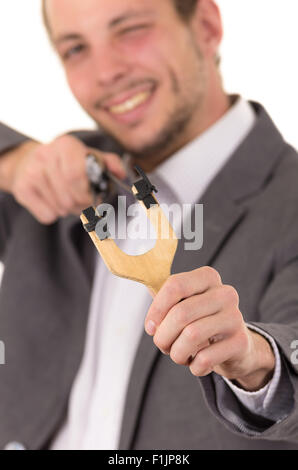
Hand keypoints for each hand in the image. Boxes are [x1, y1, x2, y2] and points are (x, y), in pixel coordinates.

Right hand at [7, 135, 125, 224]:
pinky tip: (52, 201)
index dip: (88, 192)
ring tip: (67, 200)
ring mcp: (31, 171)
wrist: (30, 162)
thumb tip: (122, 173)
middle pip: (70, 195)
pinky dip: (54, 214)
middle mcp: (46, 154)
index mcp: (67, 145)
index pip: (78, 175)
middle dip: (81, 205)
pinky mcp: (21, 188)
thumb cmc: (68, 163)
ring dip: (69, 210)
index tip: (93, 197)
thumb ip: (110, 163)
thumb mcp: (90, 157)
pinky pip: (47, 215)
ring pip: (60, 207)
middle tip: (82, 203)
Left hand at [145, 267, 274, 390]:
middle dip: (163, 336)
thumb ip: (162, 304)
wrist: (236, 346)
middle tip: (163, 345)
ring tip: (180, 355)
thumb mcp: (183, 306)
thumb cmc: (201, 322)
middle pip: (181, 313)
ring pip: (191, 336)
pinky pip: (205, 358)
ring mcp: (235, 316)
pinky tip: (198, 363)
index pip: (175, 285)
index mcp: (208, 277)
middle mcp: (225, 293)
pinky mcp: (241, 342)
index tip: (150, 327)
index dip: (157, 309)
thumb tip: (151, 323)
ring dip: (177, 353)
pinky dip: (194, 366)